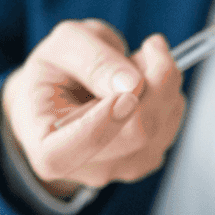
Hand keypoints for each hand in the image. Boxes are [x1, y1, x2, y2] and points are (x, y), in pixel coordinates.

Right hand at [0, 19, 185, 198]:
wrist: (64, 93)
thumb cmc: (55, 72)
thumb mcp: (61, 46)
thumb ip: (91, 59)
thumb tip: (131, 83)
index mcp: (44, 145)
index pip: (62, 154)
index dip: (96, 127)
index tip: (124, 94)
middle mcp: (82, 166)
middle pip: (134, 134)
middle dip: (154, 81)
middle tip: (150, 46)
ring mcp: (118, 168)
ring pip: (160, 126)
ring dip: (163, 84)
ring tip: (134, 66)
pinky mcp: (145, 160)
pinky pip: (170, 124)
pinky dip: (168, 95)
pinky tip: (144, 84)